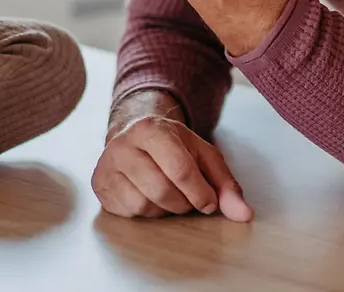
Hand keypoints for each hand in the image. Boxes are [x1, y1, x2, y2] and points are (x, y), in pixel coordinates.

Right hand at [92, 91, 252, 220]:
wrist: (134, 138)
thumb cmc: (174, 150)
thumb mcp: (204, 157)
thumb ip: (226, 185)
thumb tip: (244, 215)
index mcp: (152, 129)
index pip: (180, 169)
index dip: (200, 193)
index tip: (209, 203)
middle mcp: (124, 144)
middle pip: (161, 190)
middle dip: (182, 203)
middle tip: (187, 199)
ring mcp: (107, 164)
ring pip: (144, 205)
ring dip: (163, 209)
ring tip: (166, 195)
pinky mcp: (99, 184)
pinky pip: (128, 212)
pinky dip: (145, 213)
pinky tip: (148, 197)